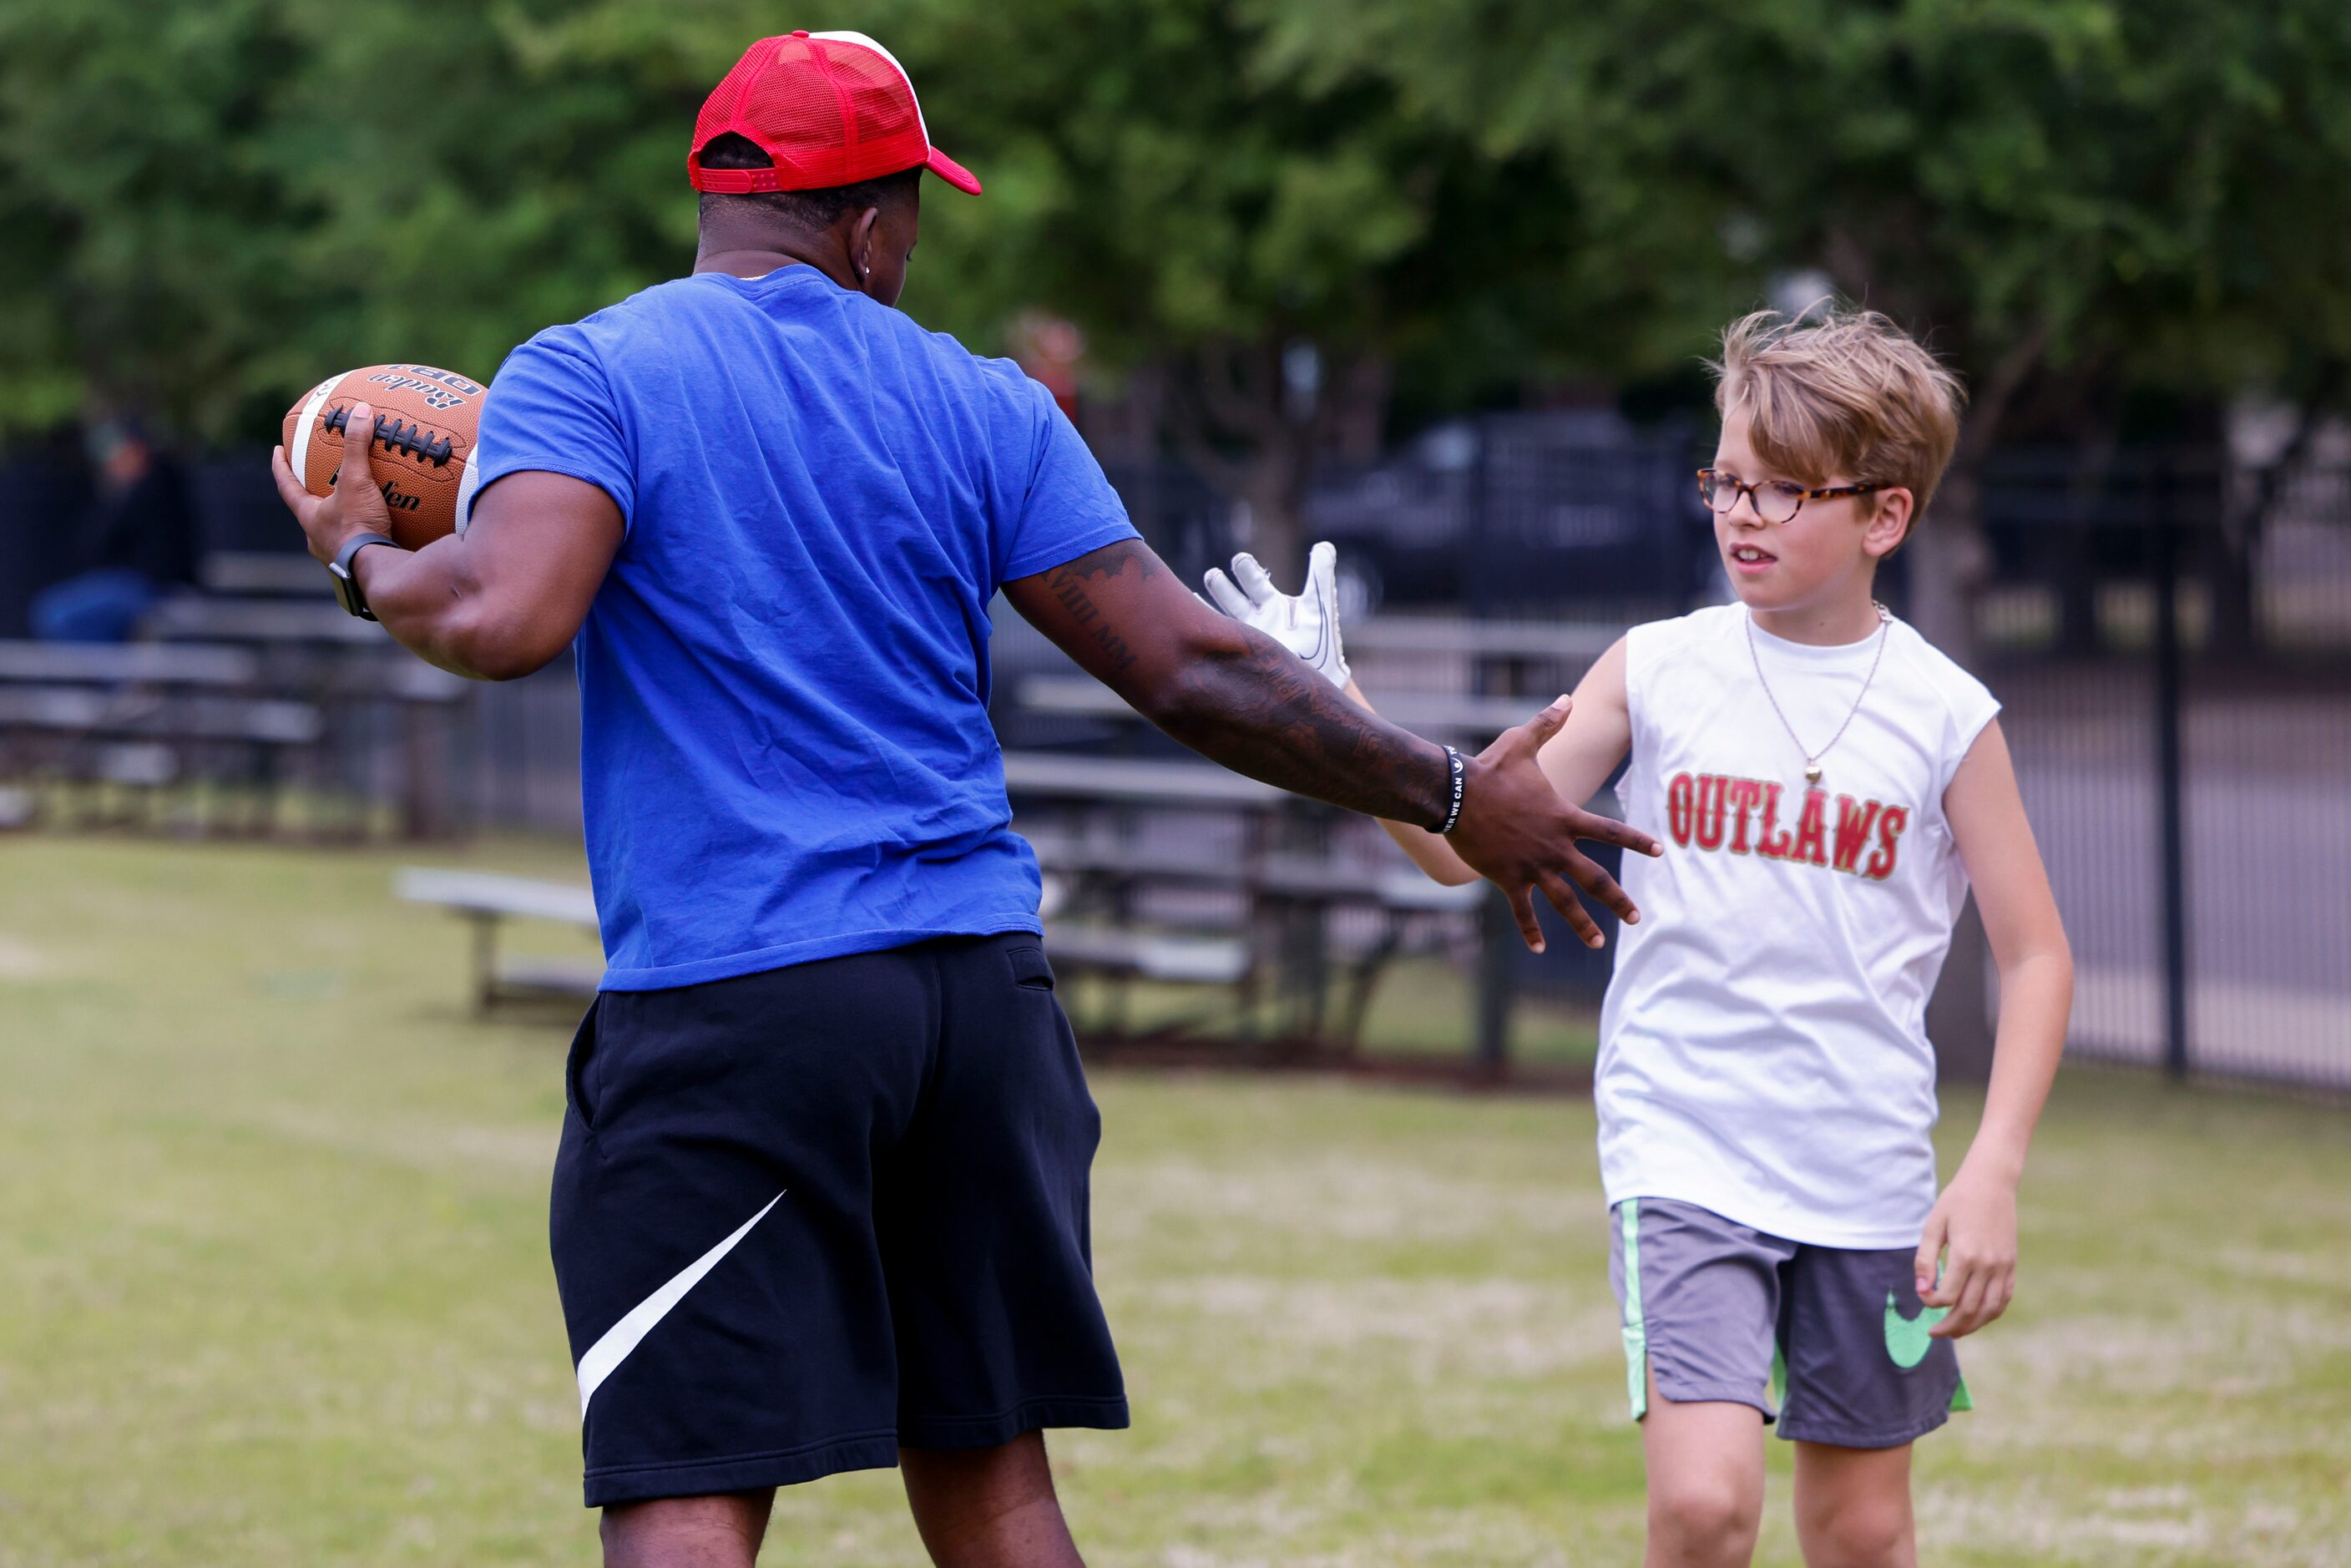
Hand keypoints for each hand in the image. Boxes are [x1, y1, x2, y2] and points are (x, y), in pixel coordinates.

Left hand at [271, 400, 393, 564]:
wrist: (376, 569)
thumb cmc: (356, 527)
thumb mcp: (356, 482)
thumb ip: (356, 447)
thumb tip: (360, 411)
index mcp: (308, 516)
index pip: (286, 486)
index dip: (280, 467)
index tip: (277, 451)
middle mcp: (316, 537)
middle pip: (308, 509)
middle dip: (312, 494)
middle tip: (318, 479)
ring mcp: (334, 553)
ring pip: (331, 529)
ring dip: (339, 516)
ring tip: (353, 502)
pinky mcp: (356, 564)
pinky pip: (357, 543)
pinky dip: (364, 532)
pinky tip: (380, 526)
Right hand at [1201, 541, 1349, 688]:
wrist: (1320, 679)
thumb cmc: (1323, 644)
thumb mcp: (1321, 607)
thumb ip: (1321, 576)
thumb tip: (1323, 545)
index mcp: (1273, 602)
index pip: (1255, 581)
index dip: (1246, 571)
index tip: (1239, 561)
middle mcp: (1256, 617)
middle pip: (1232, 596)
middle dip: (1221, 586)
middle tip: (1212, 575)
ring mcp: (1246, 637)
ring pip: (1221, 617)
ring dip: (1207, 608)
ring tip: (1189, 597)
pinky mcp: (1241, 655)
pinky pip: (1219, 642)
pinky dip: (1205, 633)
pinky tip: (1189, 624)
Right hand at [1445, 696, 1661, 950]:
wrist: (1456, 794)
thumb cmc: (1490, 769)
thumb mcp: (1523, 743)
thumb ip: (1549, 724)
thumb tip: (1567, 699)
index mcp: (1565, 817)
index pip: (1612, 832)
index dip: (1638, 842)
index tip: (1660, 852)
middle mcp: (1555, 846)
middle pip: (1596, 879)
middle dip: (1618, 901)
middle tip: (1637, 918)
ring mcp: (1533, 866)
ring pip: (1565, 902)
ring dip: (1583, 925)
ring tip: (1598, 943)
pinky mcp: (1508, 879)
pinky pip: (1523, 910)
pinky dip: (1531, 930)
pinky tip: (1540, 948)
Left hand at [1915, 1167, 2017, 1338]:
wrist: (1991, 1183)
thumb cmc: (1957, 1201)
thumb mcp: (1933, 1225)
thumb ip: (1926, 1259)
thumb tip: (1922, 1290)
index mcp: (1966, 1255)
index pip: (1948, 1296)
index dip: (1931, 1303)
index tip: (1922, 1297)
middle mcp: (1988, 1265)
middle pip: (1970, 1309)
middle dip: (1950, 1326)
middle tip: (1934, 1333)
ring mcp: (2004, 1267)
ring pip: (1990, 1310)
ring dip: (1971, 1326)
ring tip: (1954, 1332)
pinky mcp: (2012, 1265)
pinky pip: (2004, 1298)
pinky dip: (1991, 1313)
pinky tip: (1977, 1317)